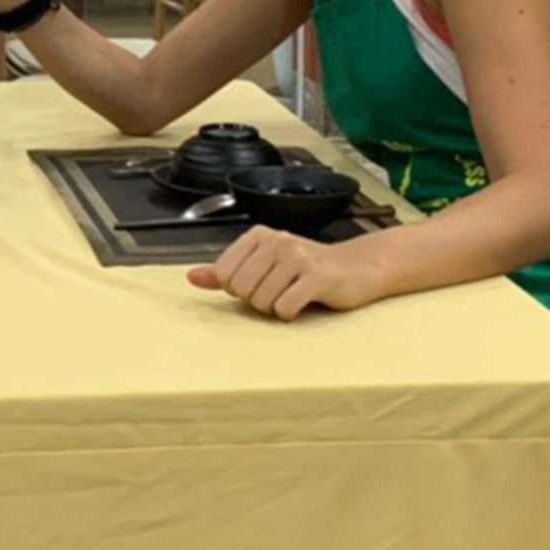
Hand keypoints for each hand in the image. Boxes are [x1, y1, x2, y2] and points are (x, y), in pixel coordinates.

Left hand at [188, 227, 379, 320]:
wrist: (357, 267)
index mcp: (258, 236)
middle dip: (258, 300)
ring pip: (262, 302)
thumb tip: (192, 277)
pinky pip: (285, 308)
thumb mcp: (263, 264)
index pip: (223, 274)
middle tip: (280, 291)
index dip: (239, 288)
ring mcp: (297, 257)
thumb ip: (226, 271)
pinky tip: (303, 302)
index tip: (260, 283)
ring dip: (276, 308)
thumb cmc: (306, 268)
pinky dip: (290, 314)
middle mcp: (276, 241)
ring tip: (293, 295)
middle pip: (242, 290)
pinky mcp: (316, 277)